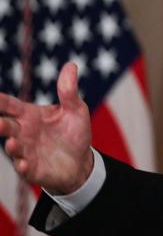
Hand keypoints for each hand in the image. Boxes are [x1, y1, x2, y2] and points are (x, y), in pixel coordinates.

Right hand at [0, 62, 93, 193]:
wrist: (82, 161)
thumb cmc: (74, 132)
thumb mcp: (76, 110)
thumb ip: (69, 91)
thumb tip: (71, 65)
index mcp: (30, 115)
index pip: (10, 106)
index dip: (0, 101)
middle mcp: (23, 133)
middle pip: (6, 126)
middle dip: (0, 124)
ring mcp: (26, 152)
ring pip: (13, 148)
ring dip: (11, 146)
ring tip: (12, 143)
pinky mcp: (33, 169)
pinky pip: (25, 169)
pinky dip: (23, 166)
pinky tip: (25, 164)